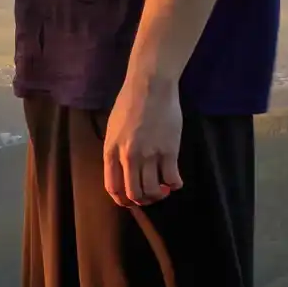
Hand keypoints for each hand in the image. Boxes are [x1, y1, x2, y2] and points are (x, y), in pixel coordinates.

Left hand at [102, 75, 184, 207]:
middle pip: (134, 193)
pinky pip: (172, 178)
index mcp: (111, 151)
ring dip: (159, 194)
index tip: (131, 201)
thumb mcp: (113, 128)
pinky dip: (175, 184)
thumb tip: (122, 171)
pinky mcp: (169, 150)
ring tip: (164, 188)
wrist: (150, 86)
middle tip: (150, 195)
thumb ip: (116, 150)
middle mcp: (128, 157)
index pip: (112, 188)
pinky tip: (176, 181)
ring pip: (153, 190)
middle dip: (143, 200)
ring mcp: (149, 155)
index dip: (123, 200)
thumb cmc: (130, 102)